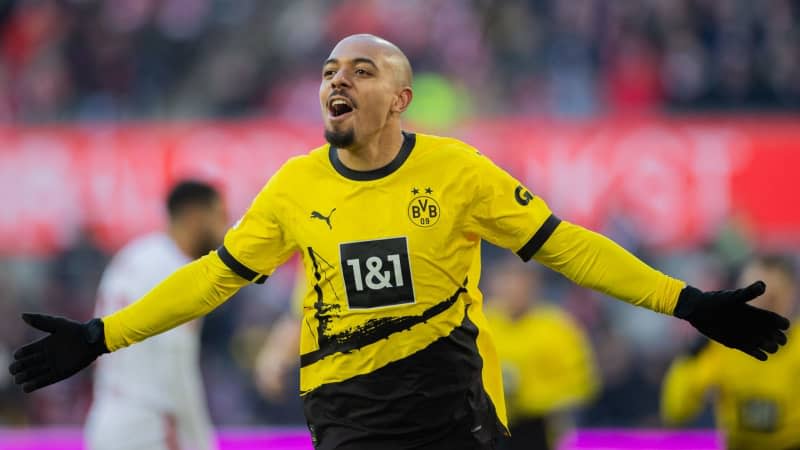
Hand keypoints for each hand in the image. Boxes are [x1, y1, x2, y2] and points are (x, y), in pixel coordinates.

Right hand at [8, 313, 108, 392]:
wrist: (93, 340)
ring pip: (34, 373)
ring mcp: (53, 365)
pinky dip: (35, 384)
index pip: (26, 351)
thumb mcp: (58, 325)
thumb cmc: (77, 331)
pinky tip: (26, 387)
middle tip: (14, 370)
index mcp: (45, 344)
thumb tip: (22, 316)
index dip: (20, 354)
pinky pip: (45, 380)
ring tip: (18, 379)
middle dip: (18, 367)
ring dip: (24, 377)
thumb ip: (40, 321)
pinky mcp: (60, 374)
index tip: (17, 355)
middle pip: (27, 363)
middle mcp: (47, 355)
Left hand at [674, 281, 789, 360]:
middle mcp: (754, 325)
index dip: (782, 323)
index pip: (777, 320)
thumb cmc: (716, 301)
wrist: (698, 311)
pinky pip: (754, 352)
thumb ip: (748, 293)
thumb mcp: (733, 297)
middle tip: (775, 338)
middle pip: (776, 335)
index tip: (781, 325)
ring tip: (766, 345)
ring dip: (770, 347)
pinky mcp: (738, 344)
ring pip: (767, 345)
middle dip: (779, 338)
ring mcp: (746, 335)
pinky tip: (761, 355)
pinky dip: (760, 355)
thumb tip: (763, 285)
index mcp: (756, 313)